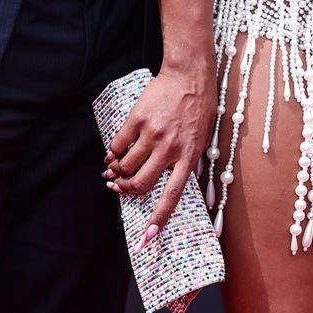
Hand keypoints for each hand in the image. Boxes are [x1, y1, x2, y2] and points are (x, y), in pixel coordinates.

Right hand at [103, 64, 216, 242]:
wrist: (189, 75)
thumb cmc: (199, 106)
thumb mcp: (201, 138)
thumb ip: (185, 159)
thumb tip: (165, 181)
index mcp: (188, 157)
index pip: (172, 196)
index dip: (158, 219)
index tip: (147, 237)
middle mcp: (170, 149)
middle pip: (141, 183)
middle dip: (126, 189)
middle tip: (118, 188)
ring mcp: (153, 134)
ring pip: (126, 165)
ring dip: (116, 171)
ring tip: (112, 170)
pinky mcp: (138, 119)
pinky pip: (118, 143)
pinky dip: (112, 152)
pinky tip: (111, 154)